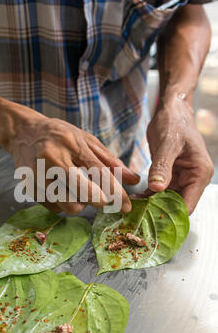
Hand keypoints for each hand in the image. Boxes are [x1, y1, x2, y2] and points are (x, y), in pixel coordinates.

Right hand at [2, 105, 139, 213]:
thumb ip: (110, 160)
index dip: (116, 192)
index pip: (99, 173)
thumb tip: (134, 180)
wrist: (23, 132)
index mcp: (71, 144)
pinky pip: (55, 208)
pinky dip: (64, 203)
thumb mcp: (86, 140)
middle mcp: (53, 159)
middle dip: (100, 202)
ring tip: (79, 190)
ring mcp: (39, 175)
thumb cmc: (60, 135)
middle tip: (106, 202)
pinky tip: (62, 190)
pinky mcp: (30, 188)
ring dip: (81, 204)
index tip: (126, 206)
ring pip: (69, 205)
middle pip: (83, 193)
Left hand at [146, 94, 213, 213]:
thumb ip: (162, 167)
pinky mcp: (170, 176)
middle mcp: (193, 179)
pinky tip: (134, 199)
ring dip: (151, 206)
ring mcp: (182, 178)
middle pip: (177, 206)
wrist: (171, 111)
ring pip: (167, 201)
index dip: (171, 216)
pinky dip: (148, 196)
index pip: (188, 204)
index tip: (152, 222)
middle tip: (138, 219)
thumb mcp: (167, 144)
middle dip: (159, 213)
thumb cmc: (174, 123)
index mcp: (199, 173)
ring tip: (133, 210)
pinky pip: (159, 192)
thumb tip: (157, 189)